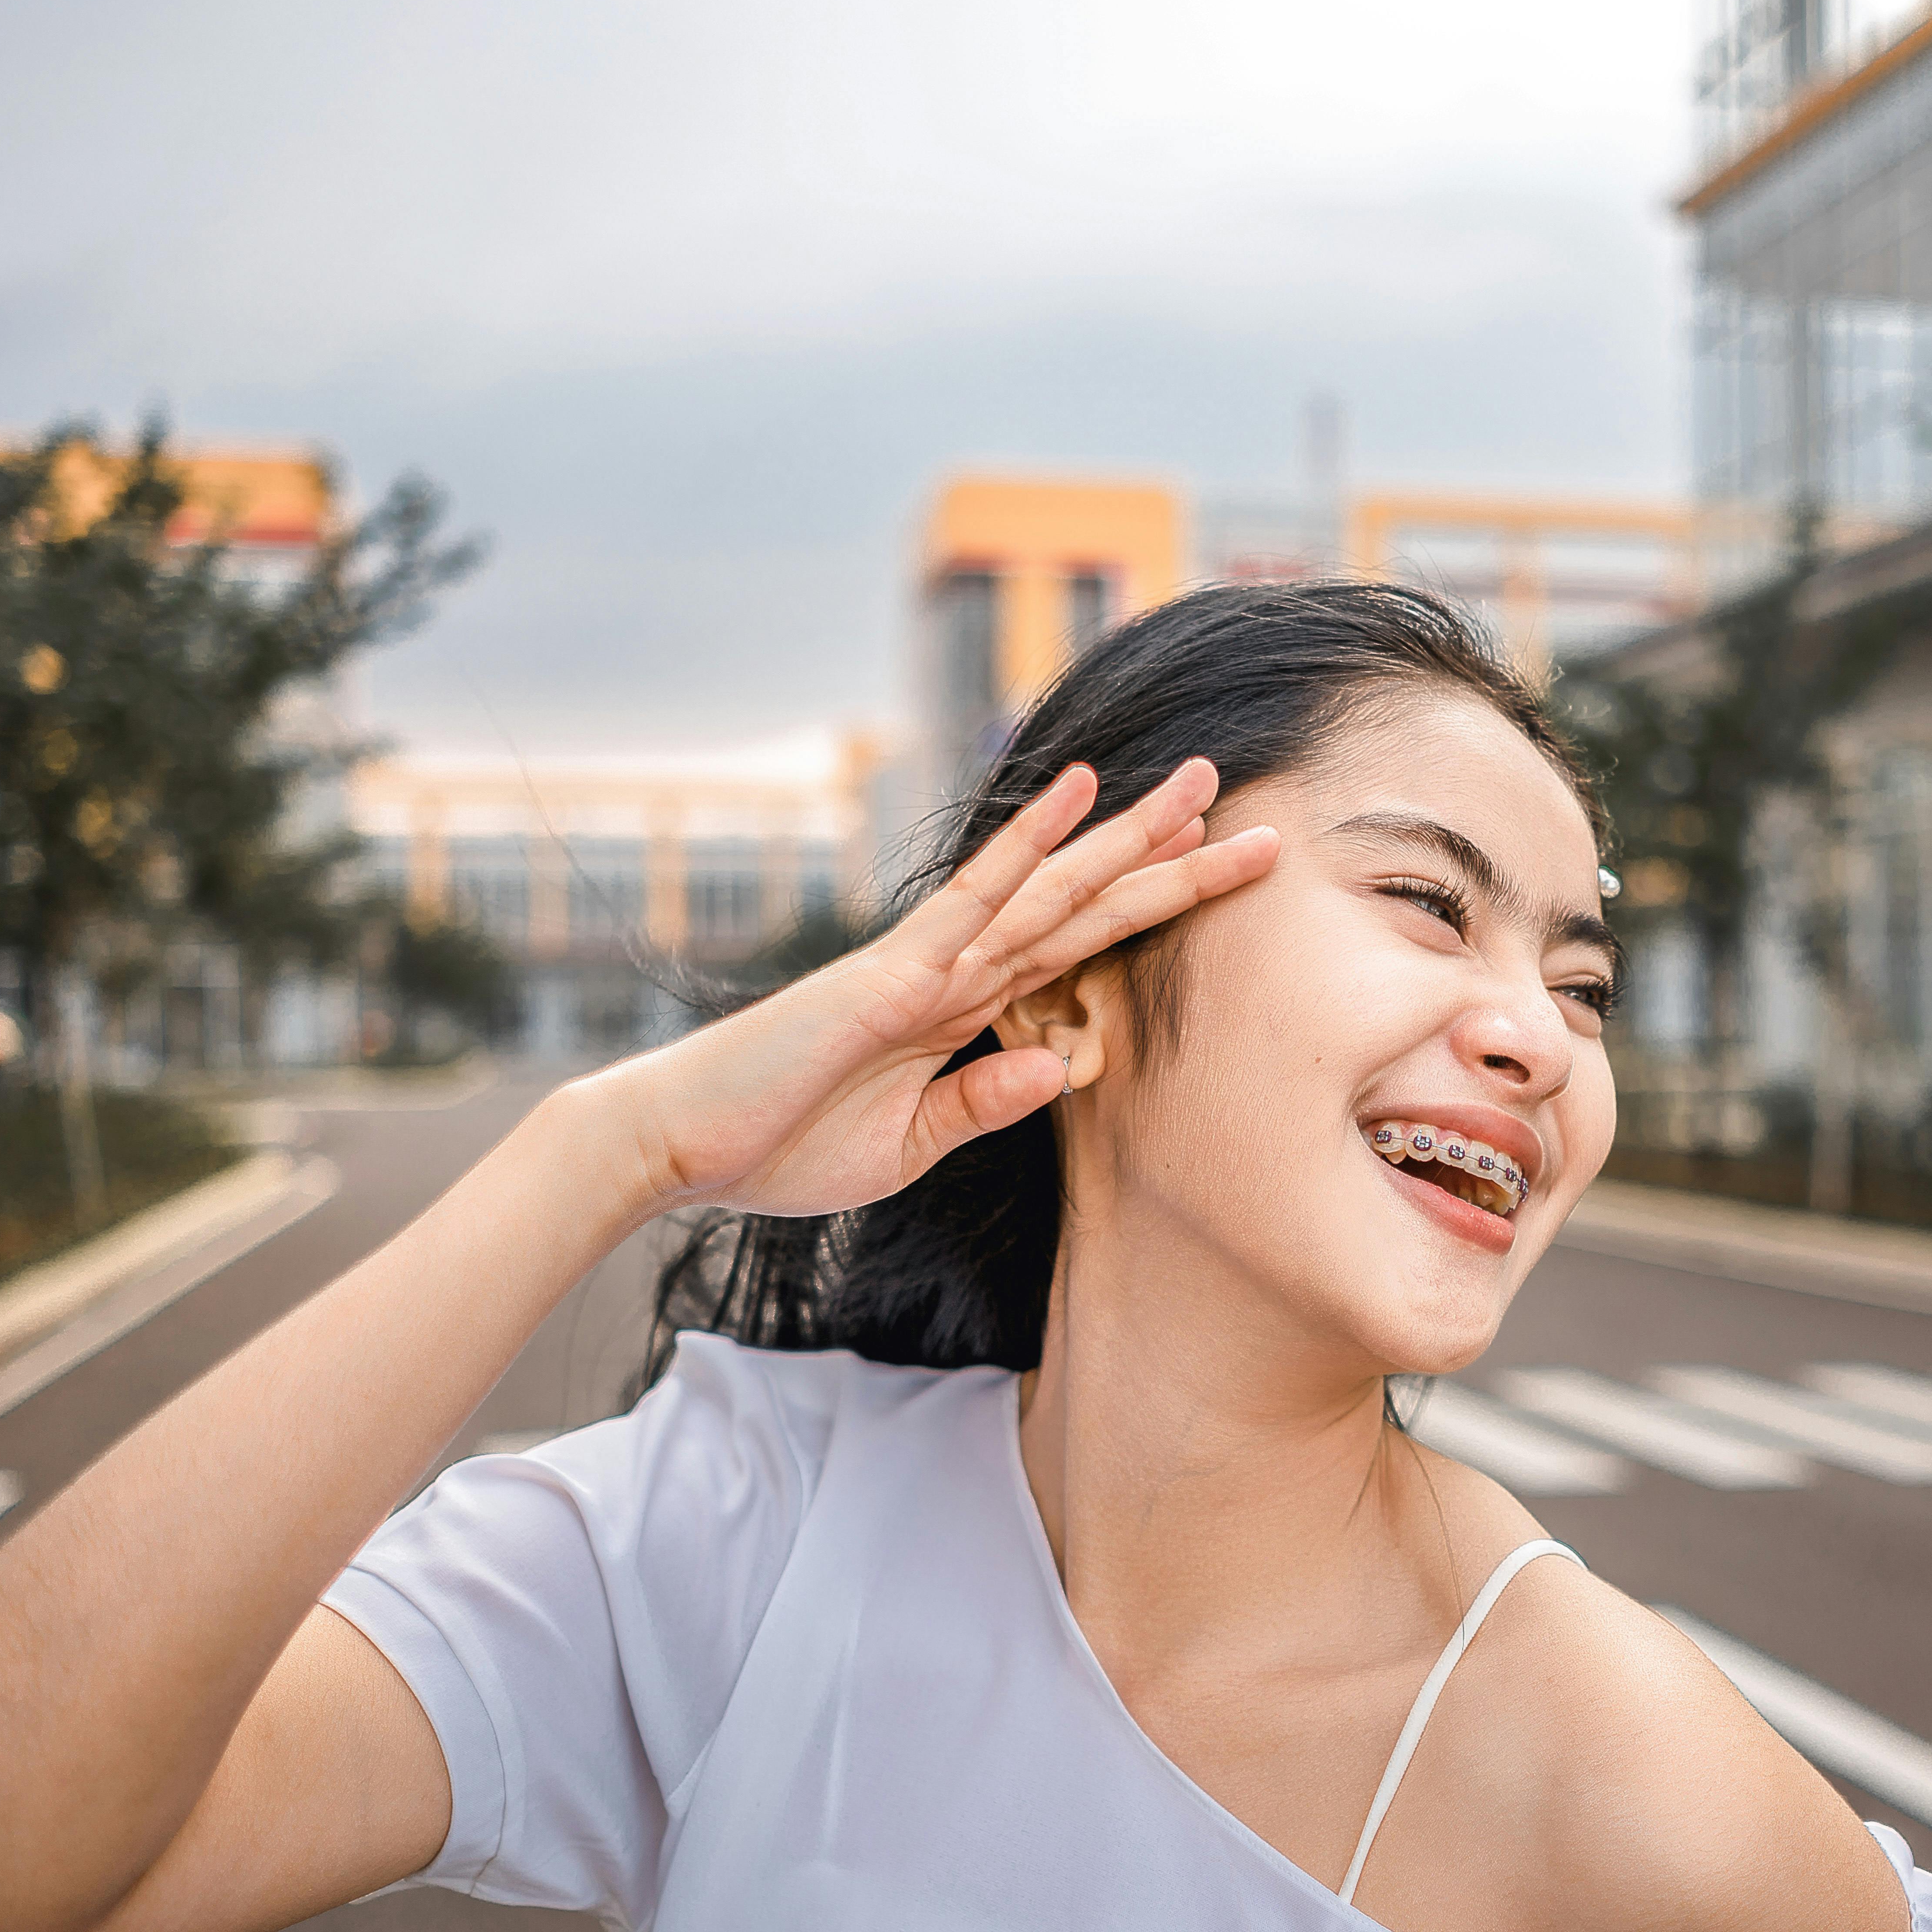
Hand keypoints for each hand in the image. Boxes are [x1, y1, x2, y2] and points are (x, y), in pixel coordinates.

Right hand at [579, 757, 1275, 1221]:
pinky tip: (1077, 791)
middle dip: (1166, 855)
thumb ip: (982, 1103)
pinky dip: (1029, 843)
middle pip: (1083, 903)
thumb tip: (1058, 1063)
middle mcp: (956, 969)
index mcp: (961, 1009)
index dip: (1147, 905)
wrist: (683, 1145)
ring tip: (1200, 784)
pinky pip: (977, 898)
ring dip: (1127, 836)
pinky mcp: (894, 974)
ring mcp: (929, 964)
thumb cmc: (780, 1147)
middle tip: (1248, 808)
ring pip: (1052, 889)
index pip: (1078, 946)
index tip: (1215, 864)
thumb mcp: (909, 1145)